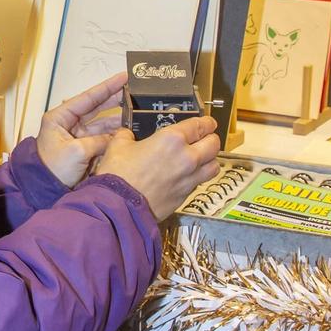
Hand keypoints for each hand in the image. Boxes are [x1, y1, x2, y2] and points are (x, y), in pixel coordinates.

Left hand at [35, 72, 126, 185]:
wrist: (45, 190)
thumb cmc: (54, 168)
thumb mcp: (77, 152)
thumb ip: (99, 141)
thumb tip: (116, 138)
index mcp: (60, 117)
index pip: (87, 98)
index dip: (107, 87)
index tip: (124, 77)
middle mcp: (68, 123)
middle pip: (95, 107)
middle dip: (114, 100)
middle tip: (134, 92)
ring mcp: (77, 136)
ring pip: (101, 124)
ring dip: (117, 120)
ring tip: (136, 113)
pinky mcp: (84, 148)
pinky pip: (102, 138)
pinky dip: (114, 135)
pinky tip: (129, 131)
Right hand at [94, 114, 220, 221]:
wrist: (119, 207)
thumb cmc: (118, 174)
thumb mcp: (117, 146)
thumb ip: (126, 136)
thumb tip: (126, 134)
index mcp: (172, 139)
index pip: (199, 126)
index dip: (206, 122)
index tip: (208, 122)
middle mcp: (187, 157)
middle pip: (214, 144)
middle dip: (211, 138)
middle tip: (205, 137)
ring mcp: (189, 178)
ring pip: (214, 166)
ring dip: (210, 160)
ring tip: (202, 158)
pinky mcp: (186, 196)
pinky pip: (201, 182)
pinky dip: (199, 176)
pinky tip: (188, 175)